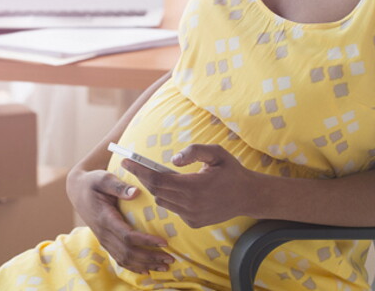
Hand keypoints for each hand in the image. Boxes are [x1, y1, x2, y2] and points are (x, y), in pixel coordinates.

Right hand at [66, 168, 174, 273]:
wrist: (77, 191)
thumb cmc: (93, 183)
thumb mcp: (103, 179)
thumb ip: (118, 186)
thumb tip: (136, 192)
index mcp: (105, 218)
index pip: (127, 236)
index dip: (146, 241)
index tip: (164, 242)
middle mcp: (104, 233)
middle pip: (128, 252)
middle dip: (150, 257)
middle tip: (171, 258)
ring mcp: (104, 240)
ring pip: (125, 259)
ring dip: (146, 265)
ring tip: (165, 266)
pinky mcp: (106, 242)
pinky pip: (120, 259)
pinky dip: (134, 267)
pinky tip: (148, 270)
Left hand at [121, 144, 256, 227]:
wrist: (248, 196)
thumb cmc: (231, 171)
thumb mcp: (216, 153)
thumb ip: (194, 151)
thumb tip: (173, 160)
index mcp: (194, 186)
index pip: (158, 180)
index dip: (140, 170)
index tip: (126, 160)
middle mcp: (191, 204)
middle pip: (156, 191)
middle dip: (143, 177)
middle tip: (135, 164)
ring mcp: (192, 216)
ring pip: (162, 201)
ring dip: (157, 188)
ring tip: (156, 174)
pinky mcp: (193, 223)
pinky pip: (173, 209)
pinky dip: (170, 198)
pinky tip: (177, 188)